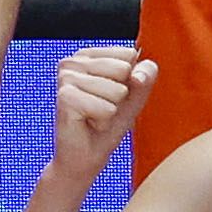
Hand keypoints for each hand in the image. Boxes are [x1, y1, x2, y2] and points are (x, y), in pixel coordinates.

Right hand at [47, 39, 155, 179]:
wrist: (85, 157)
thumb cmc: (108, 124)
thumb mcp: (135, 95)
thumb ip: (146, 75)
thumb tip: (137, 75)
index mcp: (87, 55)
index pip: (129, 54)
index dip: (129, 80)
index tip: (111, 95)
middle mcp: (72, 61)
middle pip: (124, 69)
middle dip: (120, 96)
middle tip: (101, 108)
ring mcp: (66, 78)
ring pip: (117, 90)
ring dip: (111, 111)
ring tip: (94, 117)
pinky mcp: (65, 97)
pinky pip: (107, 108)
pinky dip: (103, 122)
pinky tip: (88, 124)